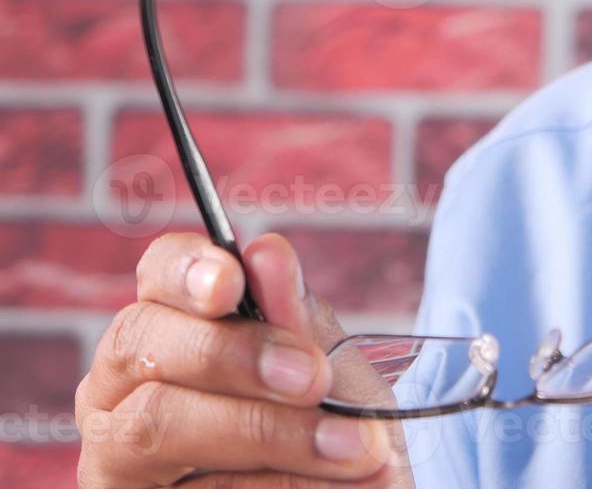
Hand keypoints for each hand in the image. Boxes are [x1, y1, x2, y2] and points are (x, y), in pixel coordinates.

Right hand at [76, 231, 413, 486]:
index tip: (232, 283)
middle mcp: (122, 387)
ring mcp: (115, 456)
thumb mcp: (329, 369)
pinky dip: (273, 485)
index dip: (186, 269)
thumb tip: (267, 252)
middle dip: (234, 356)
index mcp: (171, 328)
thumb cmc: (333, 428)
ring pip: (158, 425)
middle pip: (142, 343)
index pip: (159, 273)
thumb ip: (295, 318)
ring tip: (351, 448)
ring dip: (268, 433)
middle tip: (314, 379)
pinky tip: (328, 486)